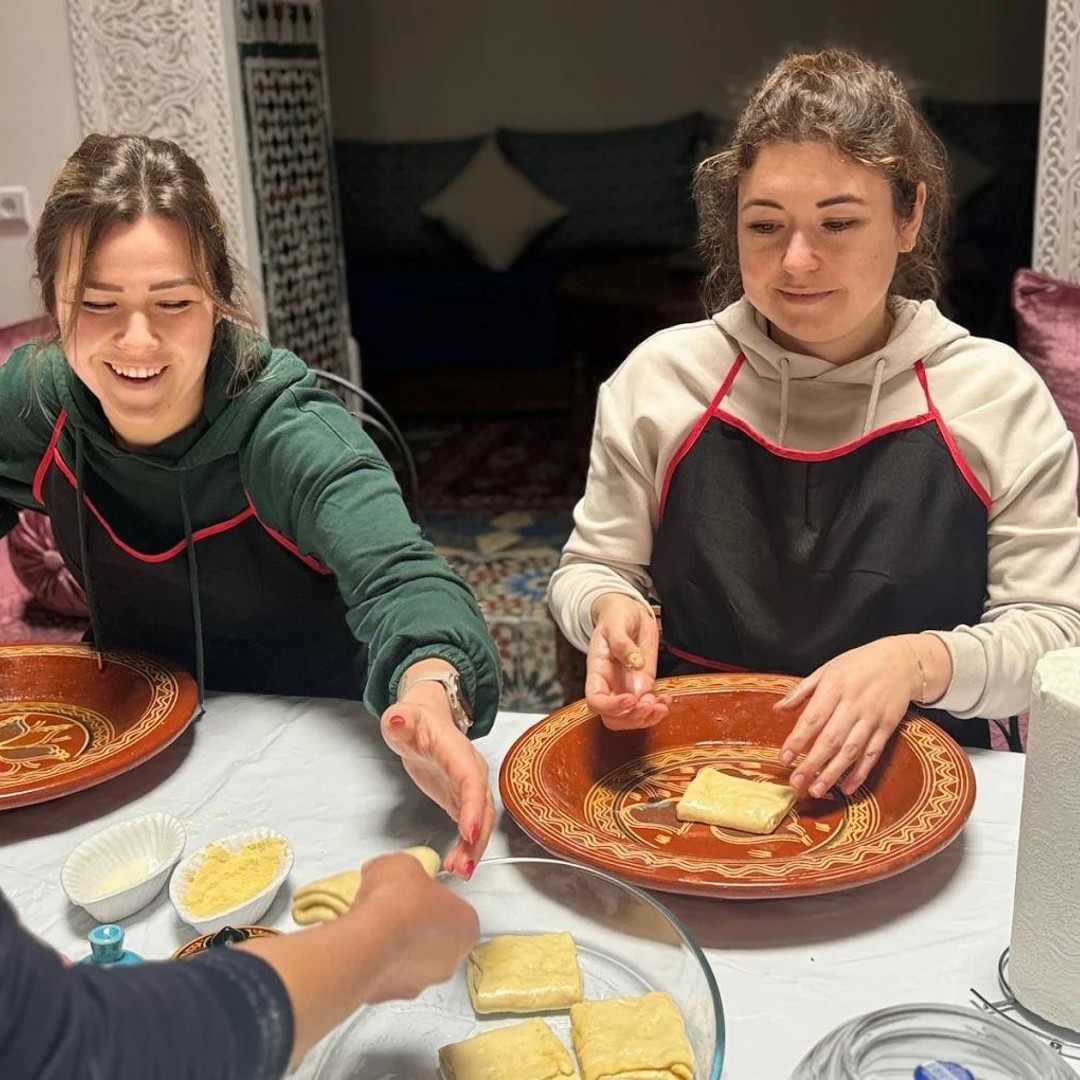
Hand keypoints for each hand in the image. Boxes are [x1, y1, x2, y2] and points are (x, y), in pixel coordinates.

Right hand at [350, 852, 478, 1003]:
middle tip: (397, 909)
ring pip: (411, 961)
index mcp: (468, 925)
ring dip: (397, 946)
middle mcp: (451, 960)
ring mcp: (421, 982)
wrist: (370, 938)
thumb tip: (393, 872)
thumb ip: (407, 871)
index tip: (417, 892)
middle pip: (436, 938)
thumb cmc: (399, 901)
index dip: (432, 898)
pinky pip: (386, 975)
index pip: (455, 909)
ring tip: (376, 925)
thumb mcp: (405, 864)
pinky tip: (365, 944)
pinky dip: (376, 962)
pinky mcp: (391, 995)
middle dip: (416, 925)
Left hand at [380, 685, 493, 877]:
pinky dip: (468, 847)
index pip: (471, 780)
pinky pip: (472, 826)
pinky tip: (457, 865)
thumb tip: (397, 719)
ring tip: (461, 872)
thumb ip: (399, 720)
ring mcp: (469, 787)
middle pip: (483, 807)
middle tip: (464, 866)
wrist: (424, 722)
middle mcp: (471, 771)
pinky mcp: (463, 800)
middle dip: (477, 838)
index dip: (473, 806)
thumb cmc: (414, 722)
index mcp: (458, 752)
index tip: (469, 833)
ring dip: (474, 848)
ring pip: (481, 821)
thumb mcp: (402, 719)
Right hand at [586, 593, 670, 729]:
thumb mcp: (616, 624)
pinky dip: (658, 709)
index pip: (595, 701)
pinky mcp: (643, 685)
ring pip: (630, 718)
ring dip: (647, 718)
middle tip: (648, 704)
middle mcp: (610, 685)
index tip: (631, 699)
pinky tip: (666, 700)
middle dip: (631, 718)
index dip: (611, 707)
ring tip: (661, 705)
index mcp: (597, 671)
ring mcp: (627, 687)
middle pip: (613, 718)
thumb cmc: (616, 617)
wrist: (628, 613)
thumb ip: (622, 643)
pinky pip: (648, 707)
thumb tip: (636, 662)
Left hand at [775, 637, 921, 797]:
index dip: (797, 740)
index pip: (813, 718)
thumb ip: (801, 691)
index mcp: (834, 687)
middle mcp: (853, 703)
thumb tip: (777, 709)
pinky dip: (861, 772)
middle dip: (812, 763)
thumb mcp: (827, 669)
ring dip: (833, 773)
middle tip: (796, 783)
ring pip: (851, 750)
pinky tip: (848, 788)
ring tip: (817, 790)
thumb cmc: (858, 664)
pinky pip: (873, 754)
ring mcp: (872, 717)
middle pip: (831, 739)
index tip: (784, 758)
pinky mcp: (887, 727)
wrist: (901, 660)